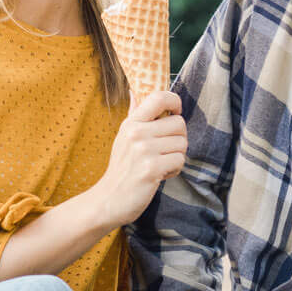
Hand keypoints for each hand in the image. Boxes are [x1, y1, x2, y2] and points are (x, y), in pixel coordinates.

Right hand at [93, 90, 187, 227]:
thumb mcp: (123, 137)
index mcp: (132, 122)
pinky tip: (160, 175)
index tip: (175, 113)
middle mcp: (136, 132)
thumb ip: (134, 114)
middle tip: (164, 152)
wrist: (108, 200)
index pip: (159, 97)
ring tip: (160, 164)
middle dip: (178, 139)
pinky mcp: (151, 168)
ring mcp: (144, 150)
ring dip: (176, 156)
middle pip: (179, 123)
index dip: (175, 102)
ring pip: (182, 143)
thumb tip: (135, 90)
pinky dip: (174, 170)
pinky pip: (180, 160)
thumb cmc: (121, 168)